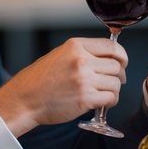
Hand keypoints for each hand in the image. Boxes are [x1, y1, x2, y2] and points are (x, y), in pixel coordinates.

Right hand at [0, 37, 127, 136]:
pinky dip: (111, 101)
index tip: (122, 63)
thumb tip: (109, 57)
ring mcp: (84, 80)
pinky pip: (111, 97)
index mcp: (76, 46)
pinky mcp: (85, 99)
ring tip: (105, 93)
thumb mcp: (60, 55)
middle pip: (116, 66)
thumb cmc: (40, 79)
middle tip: (114, 81)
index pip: (111, 46)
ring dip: (114, 89)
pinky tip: (102, 102)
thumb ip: (84, 53)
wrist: (25, 99)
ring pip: (116, 82)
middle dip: (119, 75)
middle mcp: (81, 61)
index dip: (122, 56)